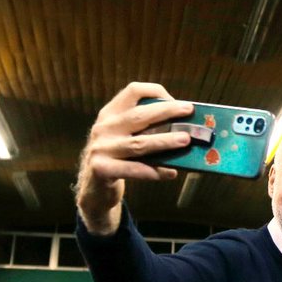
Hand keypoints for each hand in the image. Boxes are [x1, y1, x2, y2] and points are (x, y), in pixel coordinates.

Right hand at [75, 82, 192, 233]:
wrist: (93, 190)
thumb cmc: (117, 160)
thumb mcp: (124, 138)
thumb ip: (145, 130)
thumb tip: (183, 128)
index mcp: (110, 114)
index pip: (133, 91)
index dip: (156, 92)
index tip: (176, 101)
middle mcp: (104, 127)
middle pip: (139, 115)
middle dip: (167, 111)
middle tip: (189, 111)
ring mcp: (101, 148)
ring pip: (139, 143)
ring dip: (165, 140)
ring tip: (185, 140)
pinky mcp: (102, 169)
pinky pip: (134, 169)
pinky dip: (155, 172)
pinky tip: (171, 173)